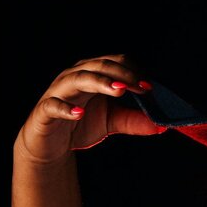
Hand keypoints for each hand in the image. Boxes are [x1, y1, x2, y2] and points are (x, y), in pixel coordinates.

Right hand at [15, 53, 164, 164]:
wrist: (50, 144)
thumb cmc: (80, 125)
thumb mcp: (112, 123)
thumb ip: (133, 121)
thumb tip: (160, 125)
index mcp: (93, 75)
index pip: (115, 62)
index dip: (133, 72)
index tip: (150, 87)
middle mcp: (76, 77)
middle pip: (99, 66)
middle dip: (122, 75)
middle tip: (141, 87)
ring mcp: (59, 91)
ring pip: (79, 79)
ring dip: (100, 82)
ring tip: (118, 90)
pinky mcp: (45, 109)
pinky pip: (54, 105)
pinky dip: (66, 108)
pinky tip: (79, 113)